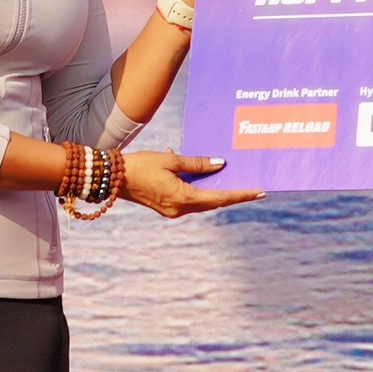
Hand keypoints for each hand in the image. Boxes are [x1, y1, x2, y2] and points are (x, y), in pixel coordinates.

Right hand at [121, 151, 263, 218]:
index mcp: (183, 198)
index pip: (220, 197)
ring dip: (216, 191)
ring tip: (232, 179)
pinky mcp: (167, 207)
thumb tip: (219, 164)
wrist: (113, 178)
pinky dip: (198, 188)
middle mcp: (180, 209)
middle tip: (253, 188)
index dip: (241, 194)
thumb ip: (197, 163)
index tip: (259, 192)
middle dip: (233, 194)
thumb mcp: (170, 161)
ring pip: (202, 201)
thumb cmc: (140, 166)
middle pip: (214, 202)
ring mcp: (173, 210)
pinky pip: (189, 198)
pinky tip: (199, 172)